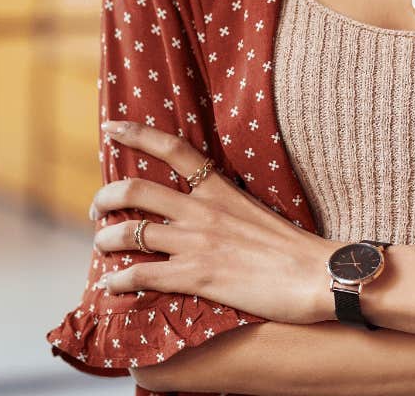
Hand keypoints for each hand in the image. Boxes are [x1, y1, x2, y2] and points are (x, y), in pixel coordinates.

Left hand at [90, 119, 337, 326]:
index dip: (136, 134)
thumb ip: (226, 206)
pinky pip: (143, 275)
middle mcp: (202, 210)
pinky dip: (120, 281)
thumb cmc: (294, 247)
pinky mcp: (197, 277)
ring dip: (106, 240)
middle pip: (136, 191)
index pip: (172, 149)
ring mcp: (197, 243)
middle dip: (105, 198)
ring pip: (131, 233)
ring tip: (101, 246)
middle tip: (97, 209)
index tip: (110, 128)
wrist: (317, 274)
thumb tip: (207, 209)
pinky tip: (111, 286)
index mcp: (219, 189)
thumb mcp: (256, 209)